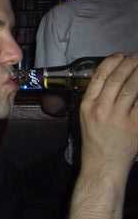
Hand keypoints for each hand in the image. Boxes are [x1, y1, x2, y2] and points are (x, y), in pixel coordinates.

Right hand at [80, 54, 137, 178]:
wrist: (103, 164)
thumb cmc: (95, 139)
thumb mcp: (86, 115)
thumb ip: (96, 96)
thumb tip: (113, 74)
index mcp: (87, 105)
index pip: (99, 76)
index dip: (112, 62)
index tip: (120, 55)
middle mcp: (102, 109)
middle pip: (117, 79)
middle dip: (129, 64)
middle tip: (137, 57)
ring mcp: (119, 118)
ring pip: (131, 88)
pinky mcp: (135, 126)